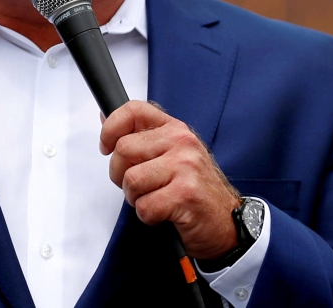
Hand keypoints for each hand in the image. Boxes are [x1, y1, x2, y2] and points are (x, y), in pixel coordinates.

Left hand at [100, 100, 240, 258]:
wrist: (227, 223)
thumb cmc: (195, 190)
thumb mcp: (171, 155)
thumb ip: (141, 137)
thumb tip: (105, 117)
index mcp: (175, 129)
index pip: (133, 110)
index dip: (111, 128)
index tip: (106, 146)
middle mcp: (181, 143)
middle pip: (123, 149)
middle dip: (120, 174)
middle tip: (139, 186)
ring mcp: (185, 167)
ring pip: (130, 179)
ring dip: (135, 198)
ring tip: (155, 199)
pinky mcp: (186, 194)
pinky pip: (144, 206)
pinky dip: (148, 216)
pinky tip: (164, 213)